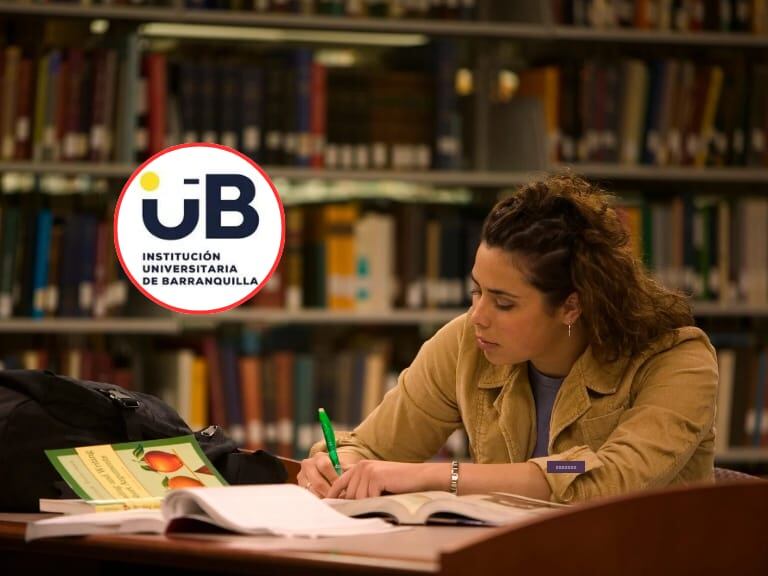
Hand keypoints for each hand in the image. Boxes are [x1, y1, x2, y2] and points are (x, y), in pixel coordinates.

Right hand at [297, 452, 358, 497]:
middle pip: (318, 482)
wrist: (319, 468)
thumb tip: (357, 476)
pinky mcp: (299, 486)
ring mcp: (302, 475)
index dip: (334, 479)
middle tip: (338, 499)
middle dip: (329, 492)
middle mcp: (308, 464)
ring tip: (333, 503)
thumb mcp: (340, 465)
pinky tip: (325, 503)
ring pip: (312, 491)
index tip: (342, 489)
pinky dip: (317, 500)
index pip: (326, 467)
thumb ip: (348, 469)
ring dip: (323, 498)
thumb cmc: (333, 468)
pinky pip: (308, 495)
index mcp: (319, 457)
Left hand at [326, 460, 442, 499]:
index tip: (328, 504)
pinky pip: (369, 498)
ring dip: (369, 503)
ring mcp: (367, 471)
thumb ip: (362, 487)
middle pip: (349, 494)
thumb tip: (346, 501)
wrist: (419, 477)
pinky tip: (386, 496)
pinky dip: (377, 501)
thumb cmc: (400, 482)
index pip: (340, 482)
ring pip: (358, 498)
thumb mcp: (377, 482)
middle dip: (356, 504)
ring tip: (382, 498)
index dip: (333, 494)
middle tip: (370, 505)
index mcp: (360, 466)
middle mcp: (361, 467)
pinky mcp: (375, 477)